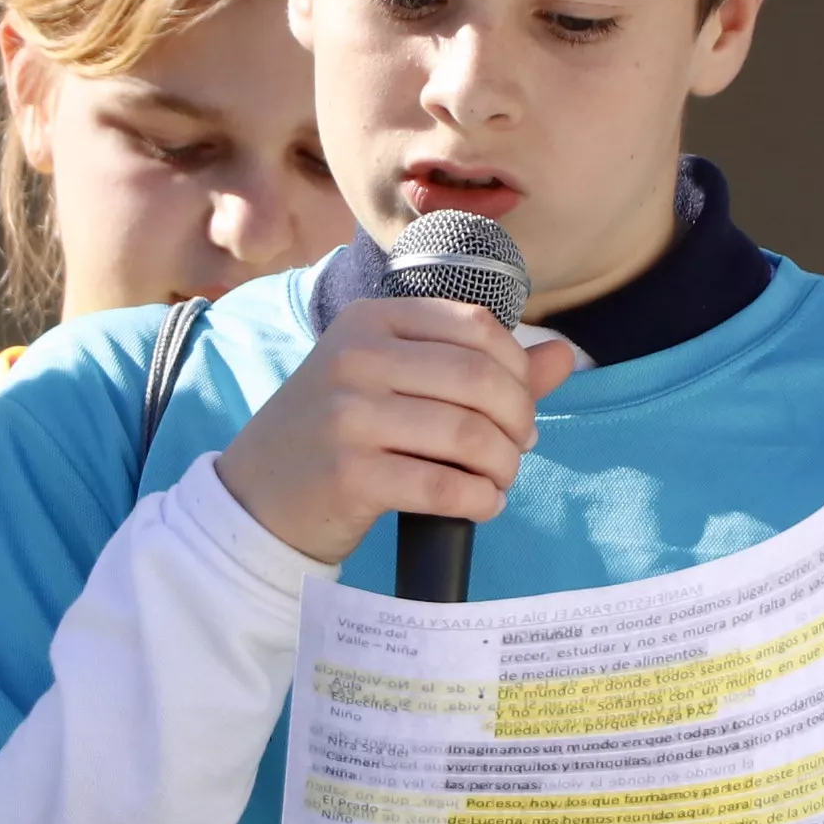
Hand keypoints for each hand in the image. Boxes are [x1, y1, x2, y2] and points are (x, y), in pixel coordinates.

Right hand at [214, 296, 575, 564]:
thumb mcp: (396, 384)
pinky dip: (479, 499)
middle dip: (519, 421)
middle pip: (480, 379)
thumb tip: (566, 355)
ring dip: (503, 465)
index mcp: (371, 320)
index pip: (475, 327)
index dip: (517, 368)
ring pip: (468, 434)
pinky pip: (443, 484)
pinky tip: (481, 504)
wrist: (257, 498)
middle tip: (518, 450)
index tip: (519, 406)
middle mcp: (356, 357)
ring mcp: (349, 415)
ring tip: (498, 480)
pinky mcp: (349, 474)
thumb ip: (482, 368)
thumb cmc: (337, 435)